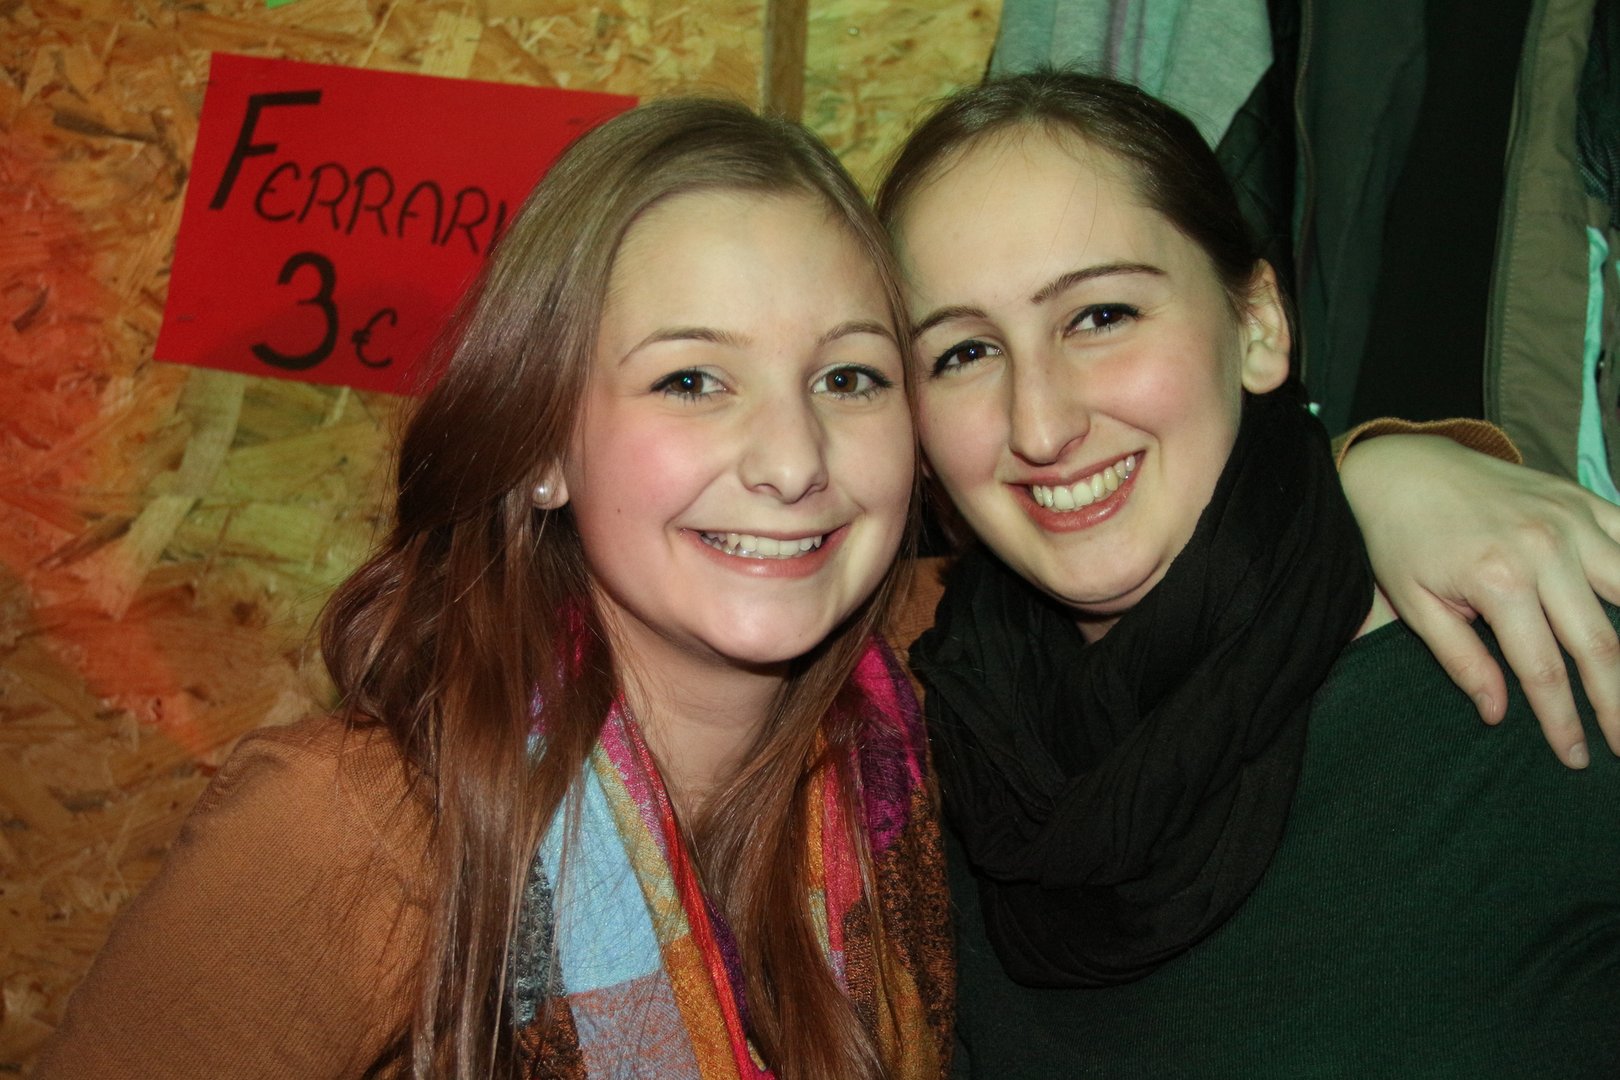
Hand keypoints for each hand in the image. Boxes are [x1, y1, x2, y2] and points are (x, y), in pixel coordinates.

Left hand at [1340, 433, 1619, 767]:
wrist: (1401, 466)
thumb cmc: (1402, 539)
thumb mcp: (1415, 605)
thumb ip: (1461, 660)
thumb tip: (1499, 713)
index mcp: (1499, 581)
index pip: (1544, 671)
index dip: (1564, 721)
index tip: (1576, 758)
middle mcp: (1546, 550)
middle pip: (1601, 644)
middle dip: (1617, 703)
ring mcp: (1574, 522)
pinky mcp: (1586, 502)